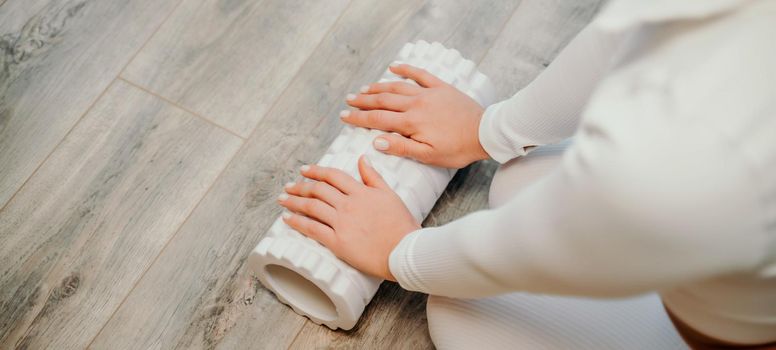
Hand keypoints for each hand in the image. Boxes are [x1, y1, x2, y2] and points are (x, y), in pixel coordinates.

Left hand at [277, 155, 419, 280]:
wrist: (405, 251)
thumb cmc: (402, 225)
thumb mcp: (390, 195)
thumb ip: (373, 177)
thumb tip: (362, 159)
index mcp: (361, 192)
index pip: (333, 176)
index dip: (316, 171)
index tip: (305, 170)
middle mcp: (348, 204)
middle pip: (318, 190)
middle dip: (300, 186)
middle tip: (289, 186)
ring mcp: (342, 223)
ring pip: (312, 207)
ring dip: (294, 201)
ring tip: (283, 199)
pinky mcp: (337, 242)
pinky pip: (312, 229)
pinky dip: (297, 222)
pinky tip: (287, 219)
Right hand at [342, 63, 488, 168]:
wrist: (485, 133)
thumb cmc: (458, 148)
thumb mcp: (429, 156)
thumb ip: (401, 148)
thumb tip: (376, 141)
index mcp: (412, 123)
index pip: (378, 119)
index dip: (359, 118)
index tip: (344, 116)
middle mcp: (416, 104)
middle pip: (383, 101)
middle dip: (363, 101)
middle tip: (348, 100)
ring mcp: (429, 93)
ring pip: (397, 87)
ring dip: (378, 87)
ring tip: (364, 89)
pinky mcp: (441, 87)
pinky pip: (420, 74)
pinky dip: (405, 69)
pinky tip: (394, 67)